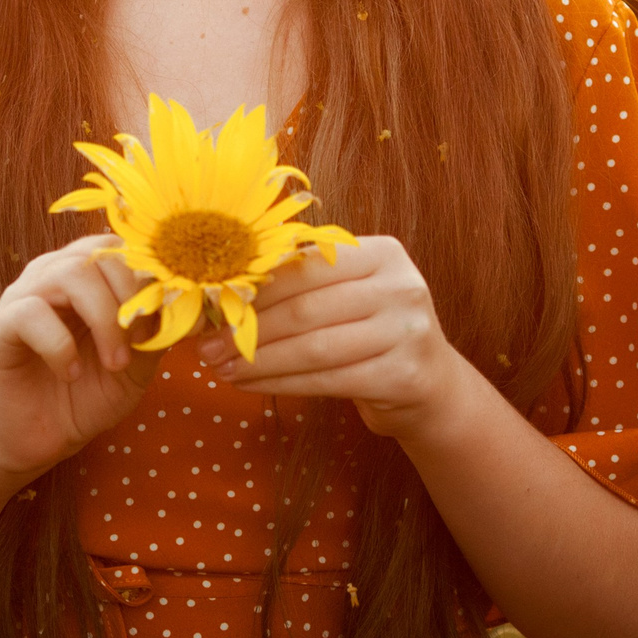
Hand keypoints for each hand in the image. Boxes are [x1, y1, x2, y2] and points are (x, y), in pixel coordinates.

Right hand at [0, 233, 166, 482]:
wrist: (41, 439)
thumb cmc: (87, 395)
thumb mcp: (135, 365)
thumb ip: (156, 331)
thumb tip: (185, 304)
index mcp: (86, 277)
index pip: (121, 247)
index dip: (150, 279)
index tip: (169, 323)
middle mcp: (52, 276)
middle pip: (98, 254)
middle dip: (130, 298)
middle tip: (138, 345)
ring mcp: (21, 297)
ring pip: (68, 273)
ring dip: (103, 319)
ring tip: (113, 362)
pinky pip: (30, 313)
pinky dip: (60, 344)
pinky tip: (71, 372)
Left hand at [198, 235, 478, 441]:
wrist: (430, 383)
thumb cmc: (370, 331)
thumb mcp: (347, 294)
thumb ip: (300, 284)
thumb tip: (222, 295)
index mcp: (381, 252)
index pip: (306, 266)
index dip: (256, 289)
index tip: (214, 308)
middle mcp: (401, 285)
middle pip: (306, 309)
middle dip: (249, 330)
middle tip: (207, 347)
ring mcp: (407, 330)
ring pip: (314, 347)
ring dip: (259, 361)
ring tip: (221, 369)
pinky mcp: (403, 374)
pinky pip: (329, 380)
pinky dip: (282, 384)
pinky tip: (252, 385)